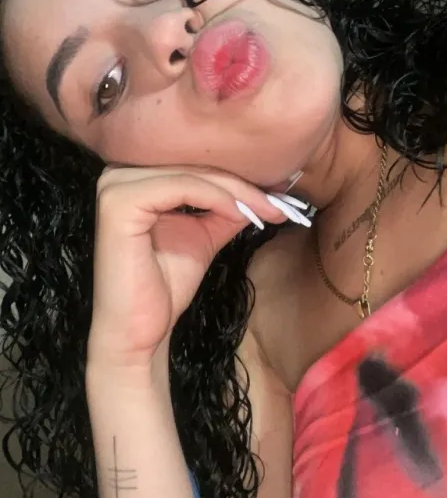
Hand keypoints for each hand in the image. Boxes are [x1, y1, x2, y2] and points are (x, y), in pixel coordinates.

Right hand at [87, 167, 291, 370]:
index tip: (279, 195)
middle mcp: (117, 172)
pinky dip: (216, 198)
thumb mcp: (204, 235)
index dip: (238, 177)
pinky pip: (181, 188)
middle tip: (282, 203)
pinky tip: (240, 213)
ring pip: (191, 174)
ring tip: (269, 210)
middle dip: (243, 184)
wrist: (139, 333)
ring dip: (235, 191)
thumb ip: (226, 208)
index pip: (194, 164)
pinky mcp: (119, 203)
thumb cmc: (165, 285)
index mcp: (133, 177)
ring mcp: (114, 186)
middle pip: (194, 166)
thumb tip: (266, 188)